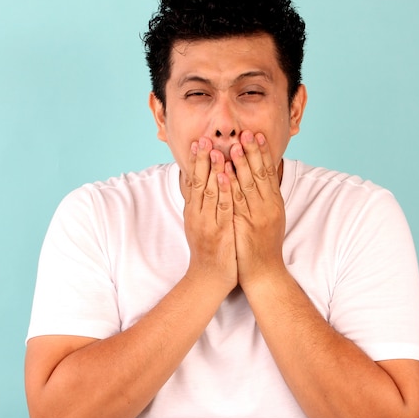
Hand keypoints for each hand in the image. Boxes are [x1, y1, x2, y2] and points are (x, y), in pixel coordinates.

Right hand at [182, 137, 237, 291]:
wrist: (208, 278)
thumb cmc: (209, 251)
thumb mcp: (201, 225)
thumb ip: (202, 206)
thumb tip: (202, 187)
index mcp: (193, 212)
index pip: (193, 182)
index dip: (195, 162)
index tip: (198, 143)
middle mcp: (197, 215)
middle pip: (198, 183)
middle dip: (202, 160)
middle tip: (204, 139)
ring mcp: (207, 223)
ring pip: (209, 192)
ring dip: (212, 170)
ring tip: (215, 150)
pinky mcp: (219, 232)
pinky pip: (222, 208)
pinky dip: (224, 191)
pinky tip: (226, 177)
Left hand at [228, 131, 286, 288]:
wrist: (264, 272)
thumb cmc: (263, 245)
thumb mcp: (268, 219)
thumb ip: (264, 199)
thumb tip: (258, 180)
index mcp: (274, 203)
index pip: (269, 172)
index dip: (262, 153)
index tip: (257, 136)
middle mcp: (268, 207)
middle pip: (260, 174)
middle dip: (253, 152)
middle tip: (246, 133)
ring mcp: (257, 216)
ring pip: (249, 185)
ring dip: (241, 164)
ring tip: (234, 146)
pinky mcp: (245, 226)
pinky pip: (237, 203)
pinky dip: (231, 186)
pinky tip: (225, 173)